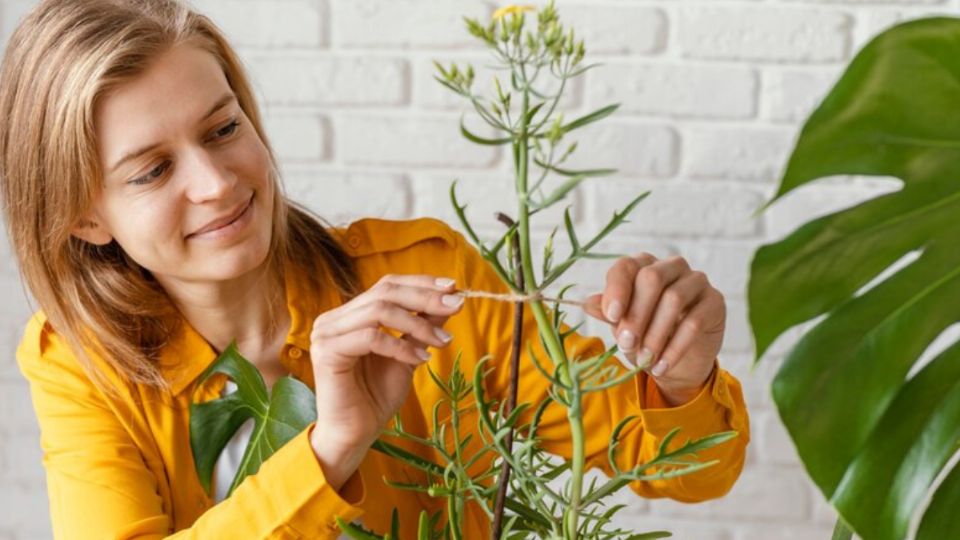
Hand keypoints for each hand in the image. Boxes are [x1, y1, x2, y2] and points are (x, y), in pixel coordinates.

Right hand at [308, 274, 463, 487]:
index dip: (421, 283)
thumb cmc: (377, 396)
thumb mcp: (408, 354)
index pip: (387, 285)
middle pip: (385, 292)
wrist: (356, 434)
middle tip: (455, 306)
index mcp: (350, 314)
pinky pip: (371, 337)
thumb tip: (449, 300)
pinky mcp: (327, 351)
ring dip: (418, 324)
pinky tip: (421, 359)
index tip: (454, 288)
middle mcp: (334, 319)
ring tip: (442, 342)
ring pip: (379, 311)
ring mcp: (327, 333)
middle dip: (425, 298)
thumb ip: (422, 326)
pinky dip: (401, 346)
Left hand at [583, 254, 725, 405]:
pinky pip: (695, 321)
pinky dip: (675, 347)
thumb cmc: (645, 336)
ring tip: (644, 360)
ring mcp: (696, 281)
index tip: (610, 315)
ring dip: (655, 334)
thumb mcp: (622, 326)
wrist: (677, 363)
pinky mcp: (715, 301)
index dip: (617, 288)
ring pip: (674, 299)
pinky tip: (661, 366)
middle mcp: (671, 267)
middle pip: (652, 278)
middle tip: (626, 343)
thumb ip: (609, 313)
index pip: (627, 266)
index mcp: (643, 266)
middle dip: (636, 314)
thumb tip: (587, 303)